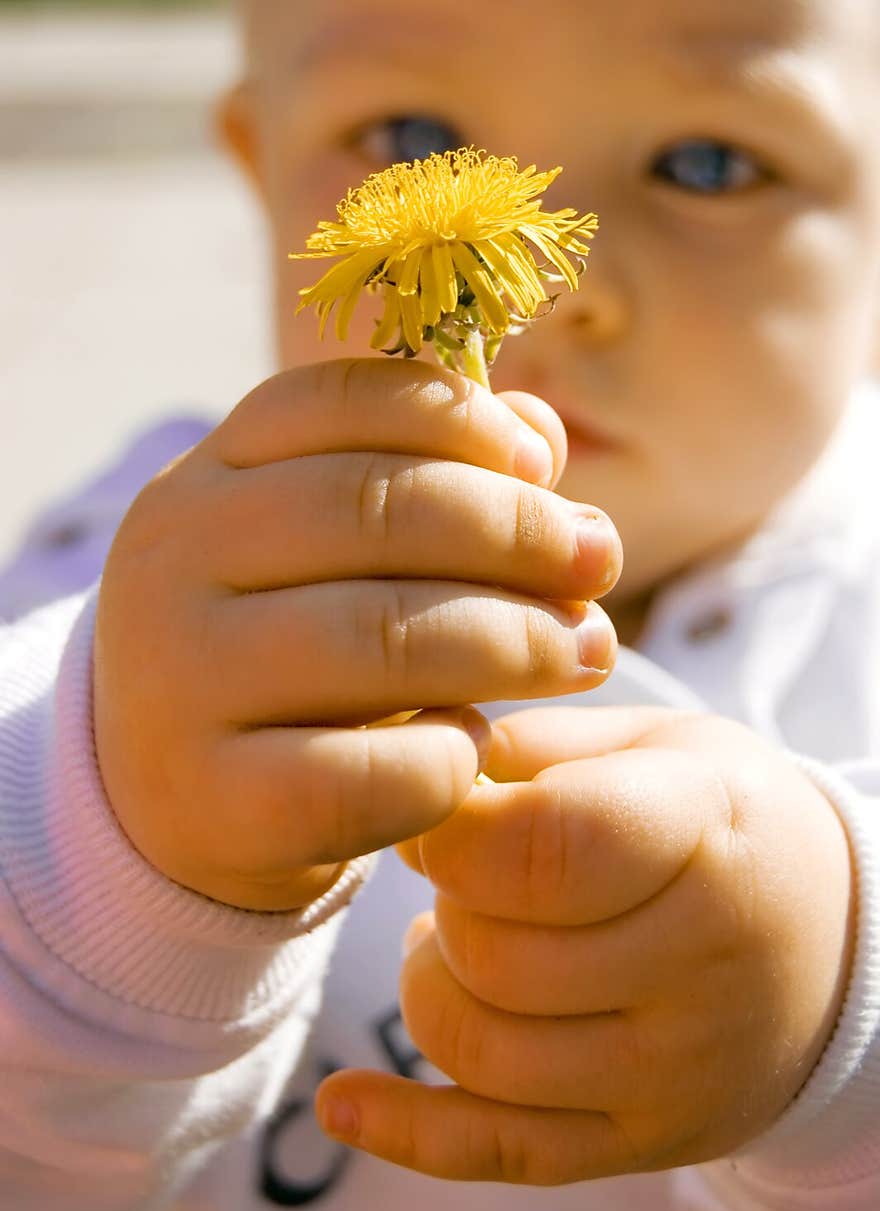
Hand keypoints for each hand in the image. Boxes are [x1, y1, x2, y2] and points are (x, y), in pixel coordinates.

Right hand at [93, 359, 620, 908]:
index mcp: (201, 482)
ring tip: (588, 652)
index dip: (460, 418)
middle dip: (516, 531)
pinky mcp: (215, 802)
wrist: (178, 807)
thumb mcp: (334, 557)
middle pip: (371, 508)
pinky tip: (479, 745)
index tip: (546, 467)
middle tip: (602, 565)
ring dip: (515, 640)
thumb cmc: (289, 660)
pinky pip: (368, 772)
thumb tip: (539, 432)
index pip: (337, 403)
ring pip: (378, 636)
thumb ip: (429, 479)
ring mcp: (177, 686)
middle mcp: (169, 567)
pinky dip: (451, 753)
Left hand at [316, 706, 854, 1179]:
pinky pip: (505, 1151)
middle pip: (496, 955)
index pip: (544, 850)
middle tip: (465, 864)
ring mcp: (673, 1072)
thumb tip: (414, 758)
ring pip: (481, 1051)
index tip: (437, 800)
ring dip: (430, 983)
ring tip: (456, 936)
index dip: (452, 826)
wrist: (834, 943)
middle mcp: (700, 970)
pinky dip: (408, 1130)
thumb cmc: (722, 819)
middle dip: (446, 901)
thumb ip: (538, 744)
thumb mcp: (663, 743)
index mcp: (706, 839)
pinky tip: (343, 1103)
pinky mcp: (641, 1138)